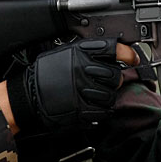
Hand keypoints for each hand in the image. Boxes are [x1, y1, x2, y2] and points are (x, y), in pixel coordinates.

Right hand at [5, 38, 125, 133]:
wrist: (27, 96)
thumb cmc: (45, 73)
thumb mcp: (65, 52)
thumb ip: (89, 51)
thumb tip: (115, 51)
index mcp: (81, 52)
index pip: (115, 49)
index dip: (128, 54)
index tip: (133, 58)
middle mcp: (84, 69)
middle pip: (116, 76)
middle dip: (114, 80)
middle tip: (105, 82)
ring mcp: (84, 90)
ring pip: (112, 95)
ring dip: (107, 97)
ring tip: (95, 95)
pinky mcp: (82, 109)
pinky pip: (104, 111)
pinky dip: (101, 111)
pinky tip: (92, 106)